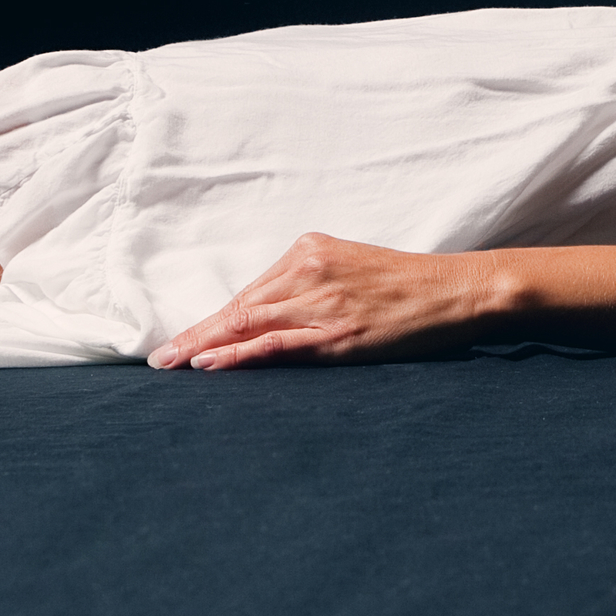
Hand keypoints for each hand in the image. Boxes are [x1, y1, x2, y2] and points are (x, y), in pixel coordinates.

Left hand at [149, 234, 506, 370]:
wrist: (457, 289)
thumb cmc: (407, 285)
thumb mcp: (350, 270)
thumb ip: (309, 287)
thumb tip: (268, 319)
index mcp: (309, 249)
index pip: (248, 293)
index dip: (209, 321)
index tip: (179, 342)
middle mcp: (309, 269)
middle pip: (239, 308)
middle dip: (195, 335)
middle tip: (158, 359)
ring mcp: (323, 302)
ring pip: (249, 325)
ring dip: (205, 347)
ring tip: (172, 366)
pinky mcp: (339, 332)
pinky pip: (278, 344)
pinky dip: (240, 354)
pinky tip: (211, 363)